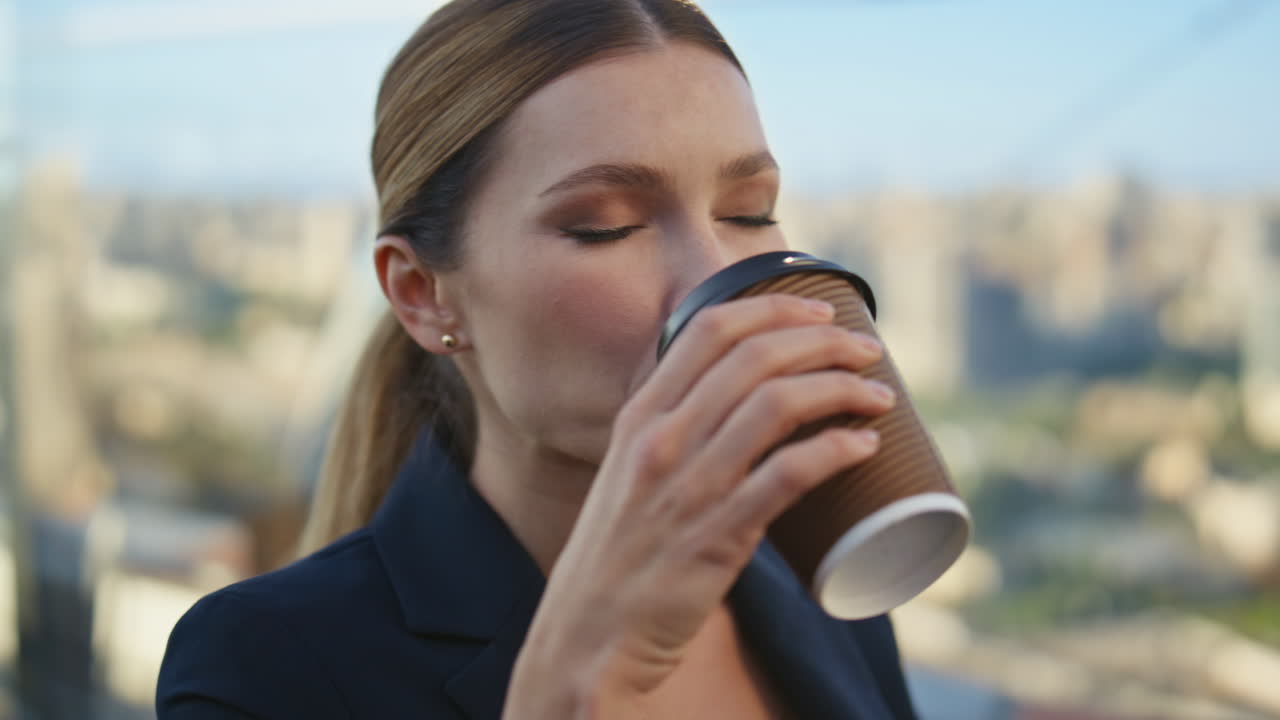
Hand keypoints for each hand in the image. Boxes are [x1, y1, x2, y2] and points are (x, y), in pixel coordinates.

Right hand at [506, 294, 893, 718]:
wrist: (591, 634)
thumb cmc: (623, 551)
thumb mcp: (631, 471)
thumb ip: (675, 432)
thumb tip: (743, 400)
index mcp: (640, 415)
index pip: (710, 329)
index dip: (775, 308)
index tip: (822, 308)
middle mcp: (660, 439)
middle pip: (755, 358)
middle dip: (824, 341)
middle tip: (867, 351)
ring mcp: (688, 486)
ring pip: (776, 405)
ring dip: (841, 390)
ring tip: (880, 397)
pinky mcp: (716, 536)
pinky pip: (787, 475)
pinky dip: (833, 452)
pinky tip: (863, 448)